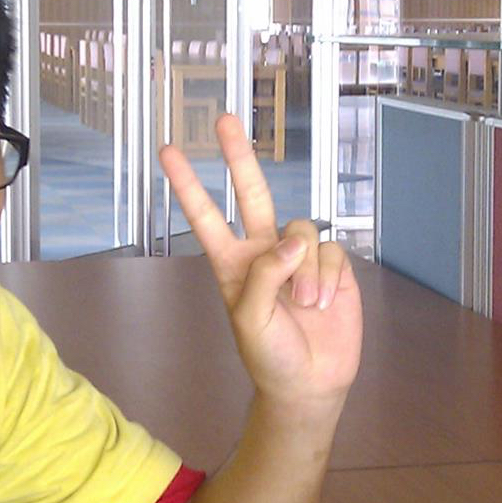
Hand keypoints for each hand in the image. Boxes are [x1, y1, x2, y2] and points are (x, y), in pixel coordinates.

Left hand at [158, 114, 361, 413]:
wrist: (309, 383)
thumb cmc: (270, 355)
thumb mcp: (250, 318)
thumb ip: (264, 274)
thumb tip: (291, 240)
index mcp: (232, 264)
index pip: (206, 217)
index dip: (189, 185)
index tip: (168, 152)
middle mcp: (264, 252)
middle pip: (252, 193)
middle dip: (238, 156)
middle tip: (224, 119)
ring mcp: (299, 257)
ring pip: (302, 229)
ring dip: (306, 270)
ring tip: (305, 306)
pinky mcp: (332, 266)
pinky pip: (332, 251)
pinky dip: (328, 278)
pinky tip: (325, 303)